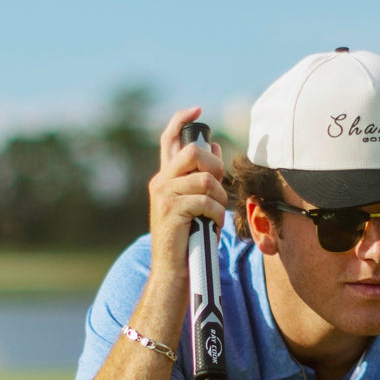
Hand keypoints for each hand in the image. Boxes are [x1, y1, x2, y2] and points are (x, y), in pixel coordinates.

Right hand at [148, 106, 226, 277]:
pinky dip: (215, 215)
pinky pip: (206, 201)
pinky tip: (209, 227)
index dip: (182, 120)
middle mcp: (160, 182)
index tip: (197, 110)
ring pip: (205, 180)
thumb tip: (214, 145)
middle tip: (218, 187)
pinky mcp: (172, 210)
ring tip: (214, 215)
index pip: (168, 139)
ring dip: (219, 199)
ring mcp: (164, 195)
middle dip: (215, 167)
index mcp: (165, 178)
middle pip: (194, 153)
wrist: (173, 270)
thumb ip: (200, 176)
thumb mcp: (194, 202)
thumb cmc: (188, 238)